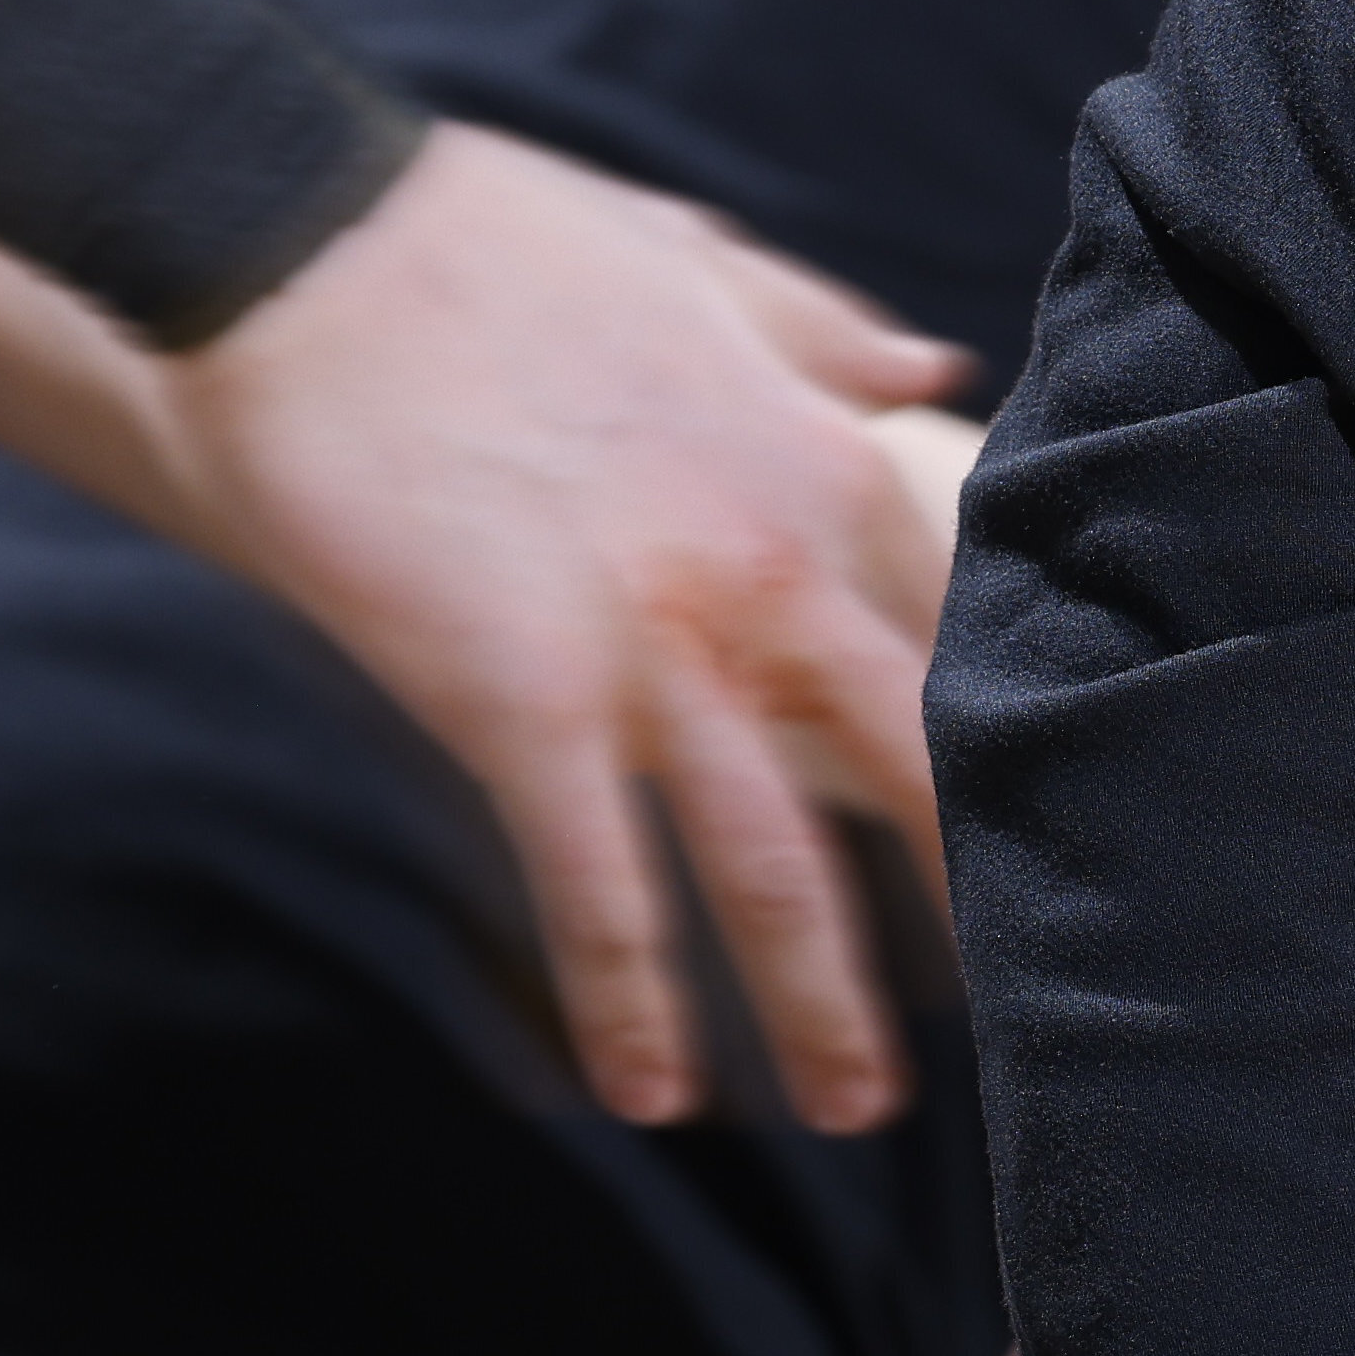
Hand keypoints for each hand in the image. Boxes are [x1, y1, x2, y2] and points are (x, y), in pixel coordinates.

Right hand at [154, 122, 973, 1131]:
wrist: (300, 247)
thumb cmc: (491, 246)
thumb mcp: (703, 265)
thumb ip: (826, 334)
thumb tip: (935, 367)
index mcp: (825, 458)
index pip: (961, 632)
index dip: (1010, 739)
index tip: (1054, 826)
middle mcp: (772, 566)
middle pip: (915, 765)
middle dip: (977, 899)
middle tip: (1036, 1014)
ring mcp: (650, 644)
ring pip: (774, 858)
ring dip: (820, 997)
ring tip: (866, 1109)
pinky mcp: (515, 699)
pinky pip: (595, 880)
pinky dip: (631, 996)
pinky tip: (652, 1095)